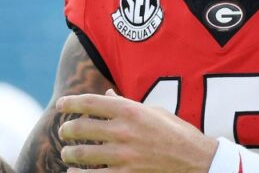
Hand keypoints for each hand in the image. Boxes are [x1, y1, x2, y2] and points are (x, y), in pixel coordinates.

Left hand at [57, 89, 215, 172]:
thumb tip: (108, 93)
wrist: (197, 161)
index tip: (61, 105)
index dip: (71, 102)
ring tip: (67, 153)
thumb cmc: (177, 133)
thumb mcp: (155, 112)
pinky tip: (73, 172)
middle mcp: (123, 131)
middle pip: (81, 127)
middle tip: (64, 132)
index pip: (90, 102)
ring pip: (82, 154)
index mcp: (130, 111)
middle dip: (67, 129)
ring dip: (69, 153)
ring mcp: (124, 155)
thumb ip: (128, 104)